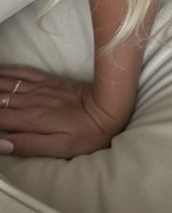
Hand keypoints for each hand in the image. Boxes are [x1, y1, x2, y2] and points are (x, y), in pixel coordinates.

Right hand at [0, 67, 131, 157]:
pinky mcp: (50, 81)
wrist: (111, 107)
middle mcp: (32, 102)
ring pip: (6, 85)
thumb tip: (2, 144)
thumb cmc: (87, 133)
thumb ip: (28, 145)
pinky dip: (8, 72)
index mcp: (31, 120)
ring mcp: (40, 89)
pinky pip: (24, 74)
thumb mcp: (59, 148)